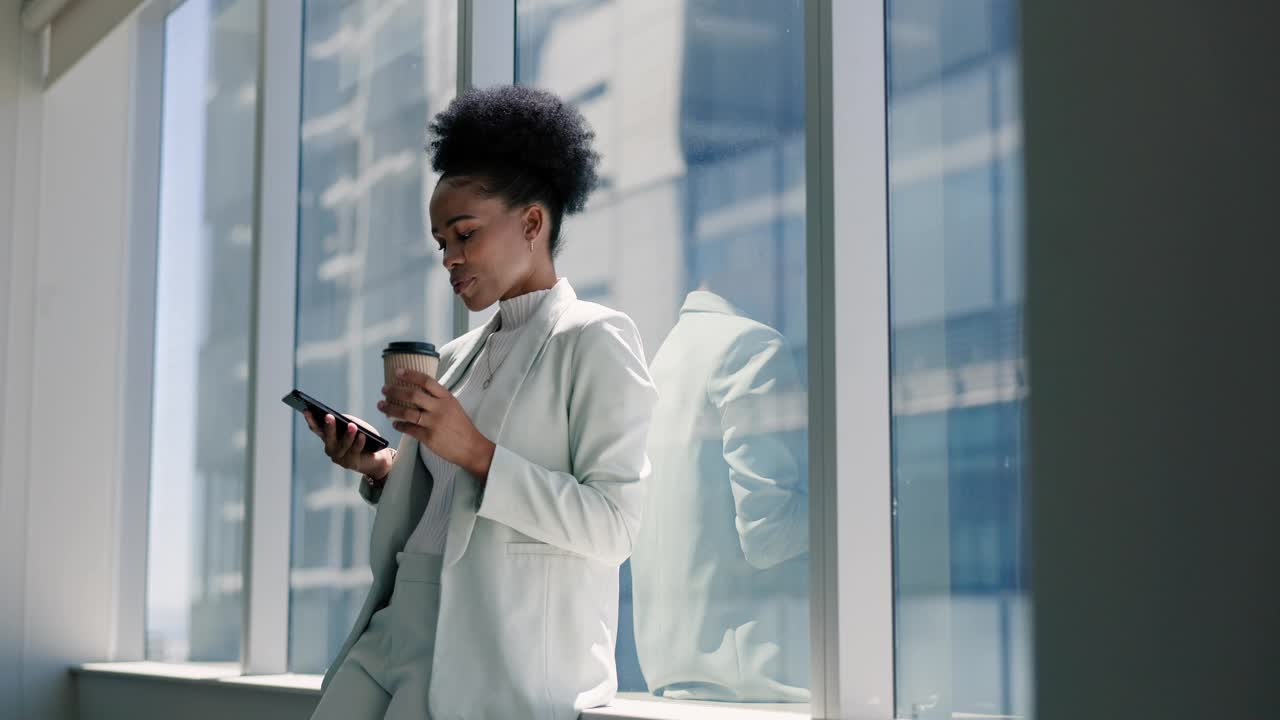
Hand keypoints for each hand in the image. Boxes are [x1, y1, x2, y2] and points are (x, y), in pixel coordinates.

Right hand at [303, 411, 395, 483]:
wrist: (376, 457)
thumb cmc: (363, 438)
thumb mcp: (356, 425)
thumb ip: (348, 422)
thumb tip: (344, 420)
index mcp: (329, 438)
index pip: (317, 429)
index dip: (311, 420)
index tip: (307, 410)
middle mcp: (331, 449)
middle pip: (328, 438)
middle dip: (329, 427)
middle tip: (328, 416)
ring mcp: (340, 458)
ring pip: (343, 445)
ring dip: (348, 435)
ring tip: (352, 425)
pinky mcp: (351, 464)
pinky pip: (355, 451)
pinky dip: (359, 443)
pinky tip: (362, 436)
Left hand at [378, 368, 494, 479]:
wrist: (471, 447)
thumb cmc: (462, 426)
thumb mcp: (454, 406)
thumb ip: (438, 399)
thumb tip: (418, 391)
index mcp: (446, 398)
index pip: (426, 381)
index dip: (410, 375)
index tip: (397, 372)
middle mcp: (439, 408)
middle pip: (412, 395)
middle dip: (395, 391)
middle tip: (384, 389)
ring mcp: (434, 423)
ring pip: (407, 413)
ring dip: (391, 408)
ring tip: (381, 405)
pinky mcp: (429, 437)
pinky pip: (409, 429)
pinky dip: (399, 425)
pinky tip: (394, 423)